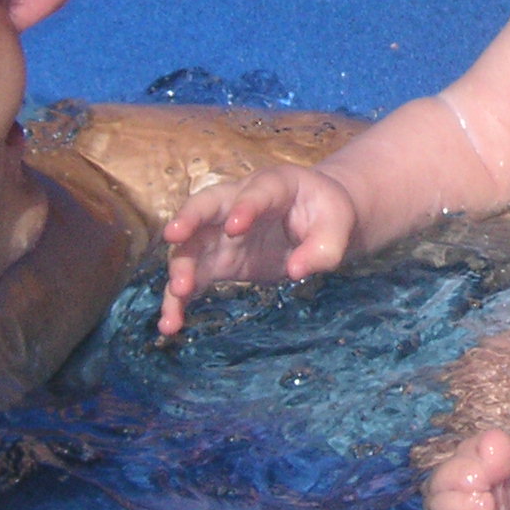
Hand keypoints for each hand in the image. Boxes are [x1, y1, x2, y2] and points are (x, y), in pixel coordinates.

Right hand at [157, 164, 358, 335]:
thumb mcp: (337, 227)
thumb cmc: (326, 217)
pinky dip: (180, 300)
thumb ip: (322, 248)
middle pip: (205, 206)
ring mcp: (221, 233)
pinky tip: (172, 323)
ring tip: (177, 294)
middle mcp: (236, 203)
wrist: (316, 223)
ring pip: (191, 246)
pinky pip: (193, 278)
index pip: (255, 193)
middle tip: (174, 237)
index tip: (235, 227)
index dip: (245, 207)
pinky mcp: (217, 262)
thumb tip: (296, 270)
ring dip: (179, 269)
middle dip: (188, 220)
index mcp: (273, 185)